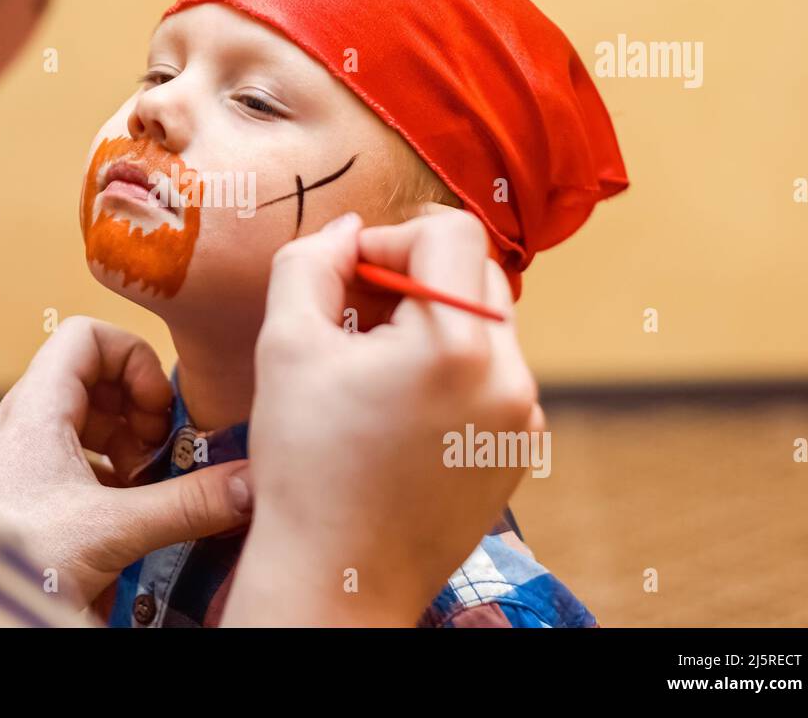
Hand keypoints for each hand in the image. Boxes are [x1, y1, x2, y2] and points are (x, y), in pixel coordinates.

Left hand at [0, 317, 251, 608]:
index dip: (133, 359)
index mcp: (37, 408)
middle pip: (95, 380)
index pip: (87, 335)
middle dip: (139, 413)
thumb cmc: (12, 559)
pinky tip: (125, 520)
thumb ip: (187, 505)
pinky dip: (109, 479)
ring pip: (87, 425)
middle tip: (161, 455)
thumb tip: (249, 482)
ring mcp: (23, 459)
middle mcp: (26, 423)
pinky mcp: (25, 493)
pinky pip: (75, 463)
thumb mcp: (112, 530)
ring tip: (147, 489)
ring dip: (127, 448)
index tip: (158, 409)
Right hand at [224, 205, 542, 625]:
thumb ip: (309, 262)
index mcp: (457, 345)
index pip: (448, 235)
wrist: (338, 576)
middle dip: (413, 280)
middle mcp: (509, 378)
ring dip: (432, 325)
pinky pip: (494, 377)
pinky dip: (452, 371)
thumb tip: (347, 230)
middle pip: (474, 276)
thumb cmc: (305, 464)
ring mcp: (522, 418)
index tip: (348, 275)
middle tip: (354, 315)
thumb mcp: (285, 344)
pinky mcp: (519, 450)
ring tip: (371, 367)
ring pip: (485, 326)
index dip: (390, 239)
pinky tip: (398, 407)